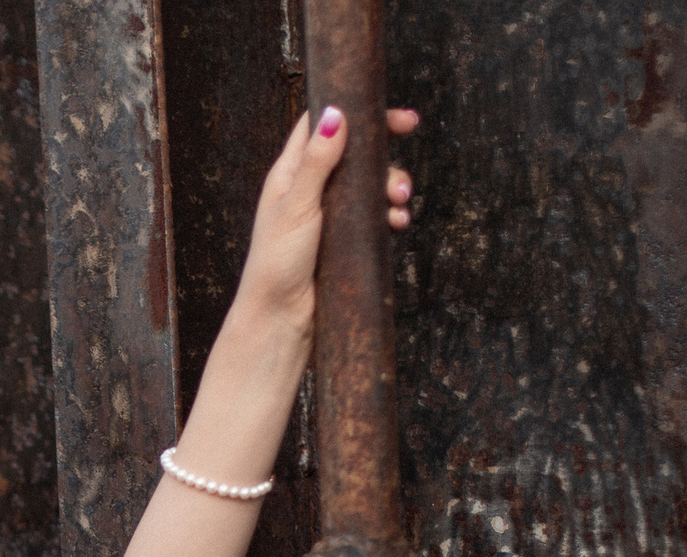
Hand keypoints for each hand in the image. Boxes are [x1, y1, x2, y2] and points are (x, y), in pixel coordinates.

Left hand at [234, 105, 421, 333]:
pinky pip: (373, 216)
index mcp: (289, 174)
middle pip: (354, 150)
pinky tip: (397, 222)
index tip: (386, 107)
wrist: (279, 319)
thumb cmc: (276, 264)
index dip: (354, 109)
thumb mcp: (297, 206)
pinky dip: (389, 214)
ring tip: (401, 198)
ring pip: (369, 184)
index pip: (322, 125)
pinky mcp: (342, 239)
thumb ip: (316, 161)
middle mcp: (309, 189)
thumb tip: (336, 114)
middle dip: (382, 144)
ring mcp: (327, 214)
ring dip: (391, 182)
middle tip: (411, 130)